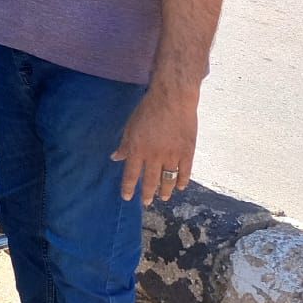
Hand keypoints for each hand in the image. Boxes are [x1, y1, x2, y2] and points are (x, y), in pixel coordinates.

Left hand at [111, 88, 197, 203]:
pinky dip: (182, 181)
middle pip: (150, 180)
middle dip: (147, 193)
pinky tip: (179, 186)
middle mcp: (154, 156)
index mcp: (137, 149)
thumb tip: (115, 158)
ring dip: (165, 190)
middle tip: (146, 202)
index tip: (127, 197)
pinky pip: (184, 172)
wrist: (172, 100)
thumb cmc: (148, 110)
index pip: (131, 174)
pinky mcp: (187, 152)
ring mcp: (172, 155)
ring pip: (168, 179)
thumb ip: (124, 145)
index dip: (129, 188)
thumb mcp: (130, 126)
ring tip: (163, 198)